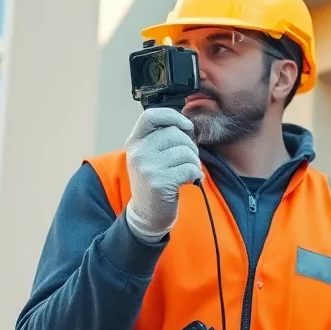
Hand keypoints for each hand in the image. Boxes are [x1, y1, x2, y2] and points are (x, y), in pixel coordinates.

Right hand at [124, 108, 203, 240]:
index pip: (152, 115)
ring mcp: (147, 167)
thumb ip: (162, 138)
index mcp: (135, 142)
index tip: (186, 127)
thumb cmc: (156, 180)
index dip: (173, 116)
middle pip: (175, 134)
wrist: (146, 214)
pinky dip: (195, 174)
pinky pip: (190, 168)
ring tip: (186, 172)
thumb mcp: (151, 156)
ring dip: (193, 162)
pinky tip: (189, 181)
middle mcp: (138, 152)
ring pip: (186, 151)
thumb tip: (188, 124)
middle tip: (187, 160)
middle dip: (189, 146)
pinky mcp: (159, 182)